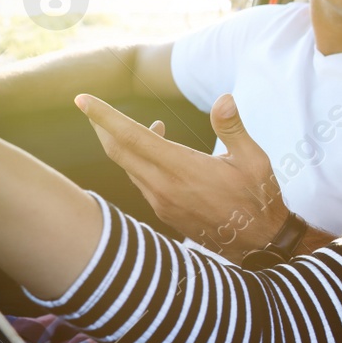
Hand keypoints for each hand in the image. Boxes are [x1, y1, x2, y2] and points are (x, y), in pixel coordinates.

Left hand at [77, 92, 289, 258]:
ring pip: (128, 167)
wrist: (258, 244)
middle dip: (102, 126)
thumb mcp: (253, 159)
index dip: (104, 116)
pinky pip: (140, 181)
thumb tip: (224, 98)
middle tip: (92, 108)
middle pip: (118, 151)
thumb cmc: (258, 198)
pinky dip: (139, 162)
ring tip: (146, 128)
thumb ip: (232, 127)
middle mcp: (165, 187)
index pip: (132, 137)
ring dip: (125, 144)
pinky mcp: (164, 212)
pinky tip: (158, 155)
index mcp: (183, 169)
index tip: (83, 100)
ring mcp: (162, 202)